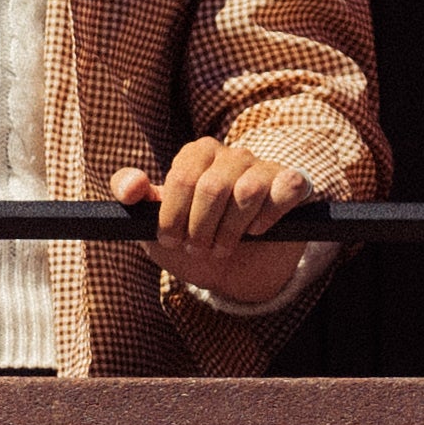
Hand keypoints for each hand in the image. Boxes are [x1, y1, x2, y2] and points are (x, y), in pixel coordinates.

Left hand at [113, 136, 316, 305]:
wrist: (232, 270)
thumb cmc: (191, 240)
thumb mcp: (153, 224)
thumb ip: (133, 198)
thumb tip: (131, 188)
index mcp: (197, 153)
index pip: (181, 179)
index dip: (173, 217)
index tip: (171, 239)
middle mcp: (232, 154)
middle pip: (212, 188)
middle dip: (200, 229)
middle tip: (197, 249)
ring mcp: (264, 168)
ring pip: (247, 193)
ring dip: (230, 232)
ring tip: (221, 247)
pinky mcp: (292, 184)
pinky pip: (284, 190)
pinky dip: (267, 218)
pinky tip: (257, 231)